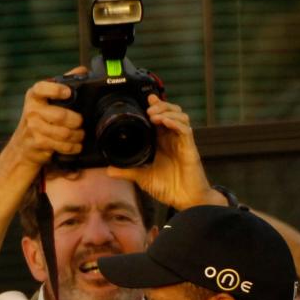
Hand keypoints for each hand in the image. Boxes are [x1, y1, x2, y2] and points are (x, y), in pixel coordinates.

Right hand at [6, 72, 85, 167]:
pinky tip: (76, 145)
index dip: (55, 90)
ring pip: (64, 133)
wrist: (22, 146)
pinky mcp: (38, 143)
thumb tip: (83, 70)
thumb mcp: (46, 99)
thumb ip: (64, 83)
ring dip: (77, 135)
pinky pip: (62, 145)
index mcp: (34, 96)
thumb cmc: (39, 118)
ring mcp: (34, 128)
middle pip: (60, 116)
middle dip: (76, 121)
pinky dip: (73, 147)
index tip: (68, 92)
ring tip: (80, 134)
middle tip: (81, 122)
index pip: (42, 89)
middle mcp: (32, 110)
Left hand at [107, 95, 214, 209]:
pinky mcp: (190, 148)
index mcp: (163, 142)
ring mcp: (182, 142)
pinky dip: (175, 123)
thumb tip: (108, 170)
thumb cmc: (169, 188)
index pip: (161, 117)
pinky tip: (165, 122)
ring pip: (180, 116)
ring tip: (154, 115)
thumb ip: (127, 171)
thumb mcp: (143, 178)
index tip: (146, 99)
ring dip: (167, 111)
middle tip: (148, 108)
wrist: (185, 200)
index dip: (155, 105)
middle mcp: (173, 139)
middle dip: (160, 105)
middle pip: (172, 111)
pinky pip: (185, 130)